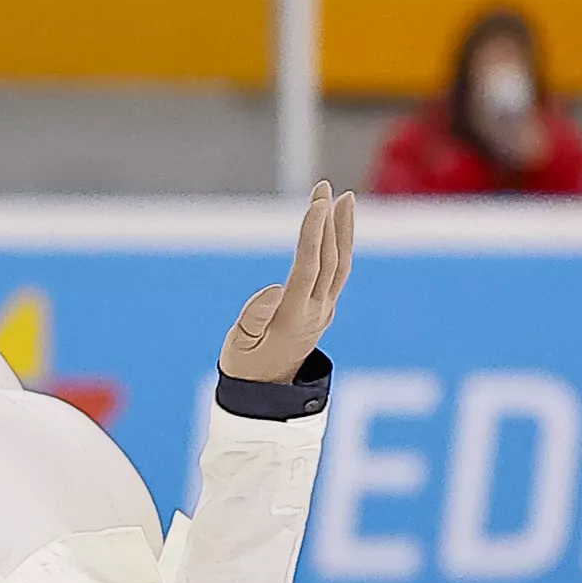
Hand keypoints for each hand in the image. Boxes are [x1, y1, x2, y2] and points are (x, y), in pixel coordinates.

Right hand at [218, 181, 354, 384]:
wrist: (267, 395)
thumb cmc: (245, 367)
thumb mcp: (238, 345)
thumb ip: (253, 318)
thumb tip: (273, 289)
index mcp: (292, 318)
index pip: (307, 268)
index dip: (313, 234)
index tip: (317, 203)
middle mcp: (315, 312)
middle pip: (327, 260)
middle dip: (326, 221)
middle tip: (323, 187)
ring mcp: (323, 312)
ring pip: (339, 265)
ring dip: (343, 231)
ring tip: (343, 199)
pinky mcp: (324, 311)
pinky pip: (338, 273)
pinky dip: (340, 246)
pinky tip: (337, 228)